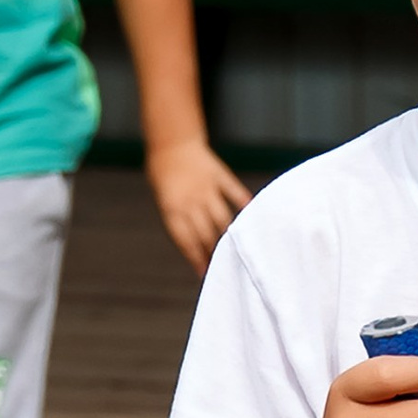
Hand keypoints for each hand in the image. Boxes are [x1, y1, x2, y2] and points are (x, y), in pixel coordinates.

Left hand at [146, 135, 250, 274]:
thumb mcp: (165, 200)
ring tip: (236, 252)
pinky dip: (244, 206)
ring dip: (228, 237)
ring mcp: (207, 188)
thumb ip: (180, 221)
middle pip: (206, 234)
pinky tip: (252, 220)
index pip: (187, 241)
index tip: (204, 275)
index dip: (196, 259)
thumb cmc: (164, 175)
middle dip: (213, 253)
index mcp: (173, 209)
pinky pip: (235, 193)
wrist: (171, 143)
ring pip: (222, 218)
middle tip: (223, 268)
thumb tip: (197, 246)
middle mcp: (191, 201)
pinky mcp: (220, 176)